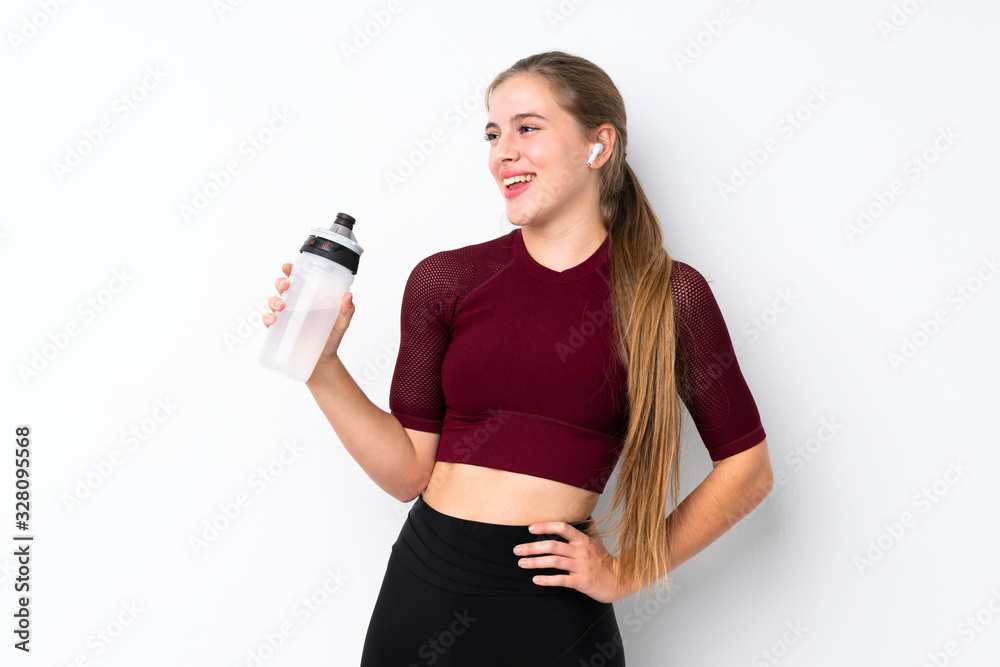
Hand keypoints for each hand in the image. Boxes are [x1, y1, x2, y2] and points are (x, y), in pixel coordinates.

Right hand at [262, 262, 355, 367]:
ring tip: (281, 306)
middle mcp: (295, 305)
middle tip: (286, 285)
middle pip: (283, 288)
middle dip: (281, 283)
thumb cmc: (330, 340)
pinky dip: (268, 318)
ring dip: (273, 300)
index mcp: (308, 298)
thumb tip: (348, 296)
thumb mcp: (341, 324)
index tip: (288, 267)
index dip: (291, 271)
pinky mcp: (279, 331)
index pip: (298, 280)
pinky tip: (273, 320)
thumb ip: (346, 311)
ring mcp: (286, 318)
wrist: (322, 363)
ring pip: (273, 302)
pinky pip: (268, 321)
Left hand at [513, 521, 633, 603]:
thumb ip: (588, 528)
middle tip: (517, 549)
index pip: (563, 527)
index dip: (546, 526)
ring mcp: (581, 567)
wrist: (620, 580)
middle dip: (532, 547)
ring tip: (521, 563)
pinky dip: (546, 580)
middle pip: (553, 545)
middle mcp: (581, 551)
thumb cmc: (605, 560)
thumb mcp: (597, 542)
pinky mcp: (581, 582)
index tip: (530, 528)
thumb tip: (584, 514)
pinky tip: (535, 579)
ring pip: (554, 562)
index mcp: (583, 540)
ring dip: (535, 562)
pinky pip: (561, 580)